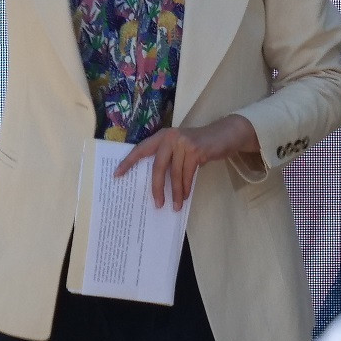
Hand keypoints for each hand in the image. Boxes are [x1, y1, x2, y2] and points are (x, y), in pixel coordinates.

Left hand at [114, 116, 261, 208]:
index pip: (141, 149)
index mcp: (162, 136)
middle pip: (158, 166)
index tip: (117, 175)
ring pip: (175, 174)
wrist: (223, 135)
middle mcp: (170, 137)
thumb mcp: (180, 147)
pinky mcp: (196, 150)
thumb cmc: (199, 145)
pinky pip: (188, 174)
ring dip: (176, 192)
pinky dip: (186, 187)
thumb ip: (168, 158)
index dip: (128, 162)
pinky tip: (185, 196)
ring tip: (175, 205)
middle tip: (157, 203)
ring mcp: (183, 143)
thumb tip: (155, 183)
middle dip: (157, 187)